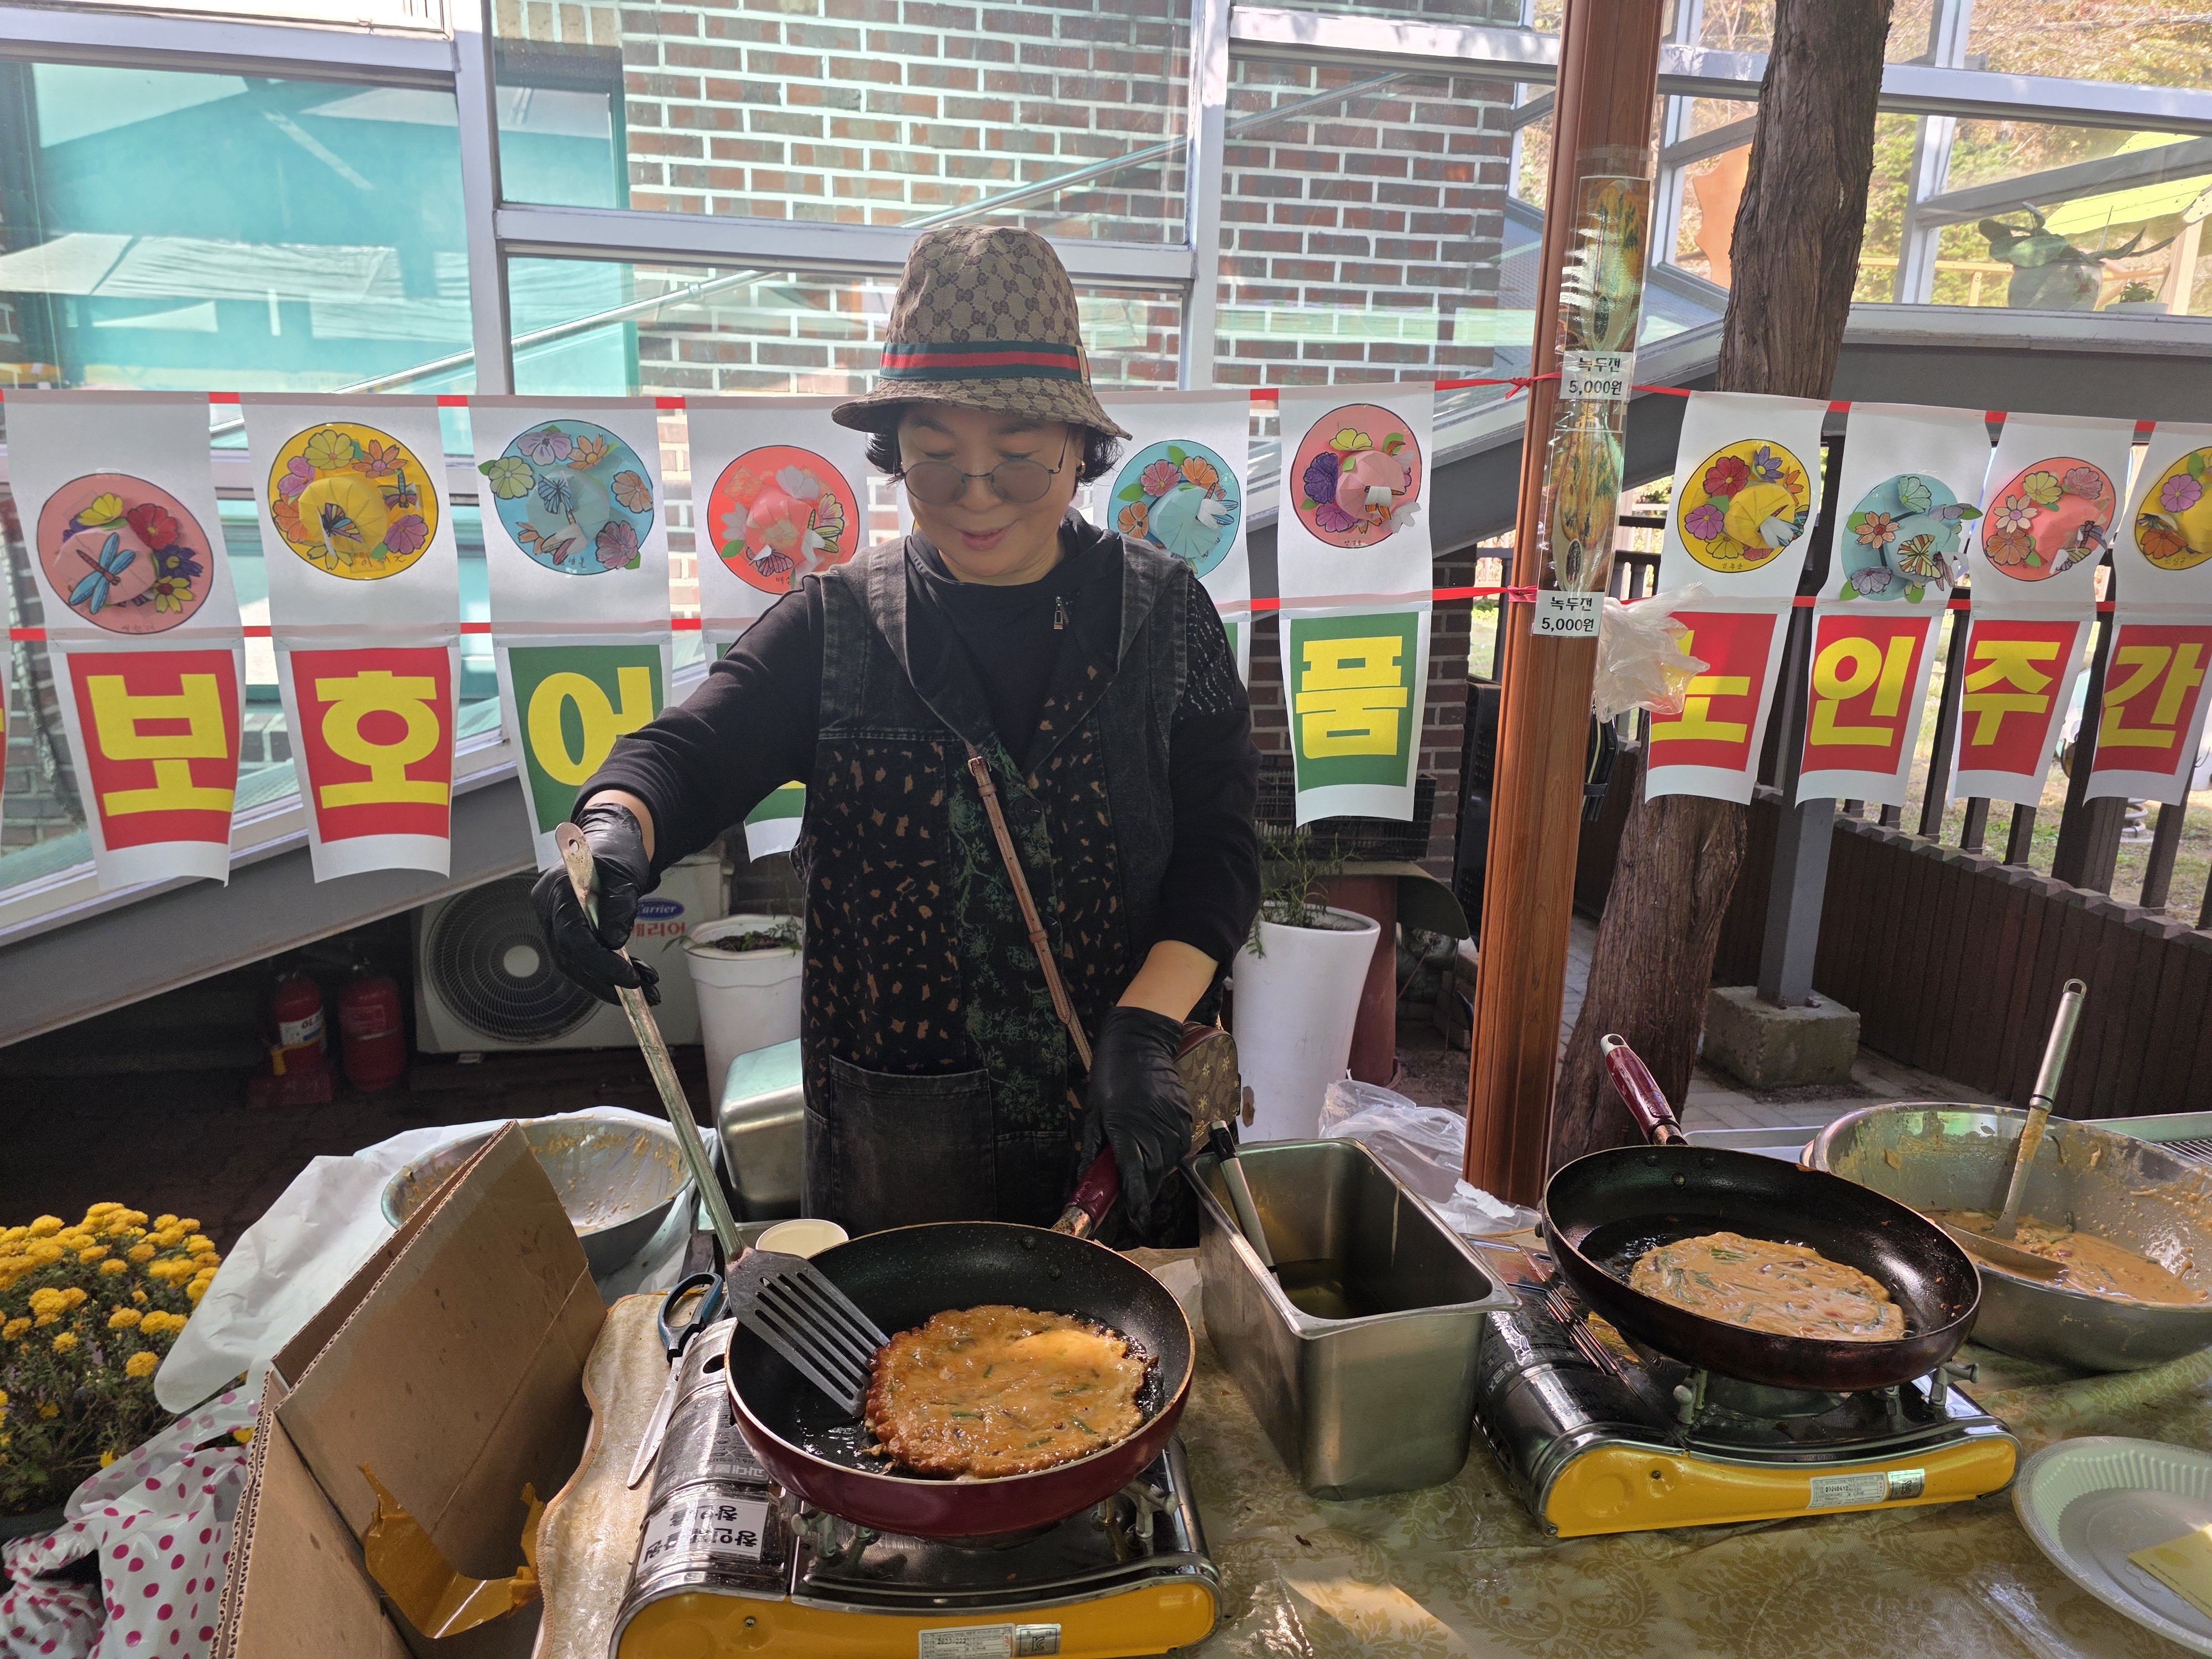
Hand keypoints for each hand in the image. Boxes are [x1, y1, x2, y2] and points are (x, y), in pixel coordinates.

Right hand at [531, 799, 661, 1005]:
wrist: (612, 841)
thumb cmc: (617, 852)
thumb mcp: (625, 874)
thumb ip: (619, 904)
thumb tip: (613, 942)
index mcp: (557, 890)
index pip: (572, 937)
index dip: (600, 962)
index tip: (629, 978)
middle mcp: (548, 909)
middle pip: (570, 956)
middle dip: (605, 981)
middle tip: (640, 994)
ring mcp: (554, 920)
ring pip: (576, 962)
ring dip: (609, 980)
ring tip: (646, 989)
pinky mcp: (566, 928)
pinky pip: (583, 955)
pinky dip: (609, 968)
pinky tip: (636, 975)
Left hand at [1079, 1006, 1189, 1227]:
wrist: (1138, 1044)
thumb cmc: (1109, 1077)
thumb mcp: (1093, 1112)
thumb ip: (1092, 1147)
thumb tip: (1084, 1177)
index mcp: (1125, 1131)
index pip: (1133, 1176)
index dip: (1135, 1202)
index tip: (1135, 1220)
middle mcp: (1151, 1130)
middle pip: (1154, 1174)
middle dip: (1146, 1191)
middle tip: (1137, 1199)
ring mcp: (1170, 1122)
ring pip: (1169, 1162)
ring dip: (1158, 1173)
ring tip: (1146, 1174)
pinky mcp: (1183, 1115)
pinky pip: (1180, 1145)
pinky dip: (1171, 1155)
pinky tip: (1160, 1152)